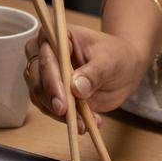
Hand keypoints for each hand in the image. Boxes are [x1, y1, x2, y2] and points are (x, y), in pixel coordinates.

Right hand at [24, 25, 147, 123]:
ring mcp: (47, 74)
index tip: (62, 100)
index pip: (46, 55)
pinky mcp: (51, 93)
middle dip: (51, 98)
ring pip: (39, 95)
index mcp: (59, 36)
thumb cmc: (117, 55)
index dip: (51, 78)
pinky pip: (50, 109)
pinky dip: (65, 119)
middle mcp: (46, 53)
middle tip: (67, 114)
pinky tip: (84, 124)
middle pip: (36, 77)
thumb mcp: (110, 61)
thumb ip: (94, 73)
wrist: (125, 68)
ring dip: (58, 113)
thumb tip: (76, 88)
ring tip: (83, 122)